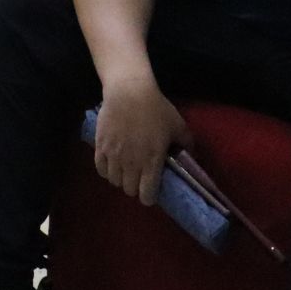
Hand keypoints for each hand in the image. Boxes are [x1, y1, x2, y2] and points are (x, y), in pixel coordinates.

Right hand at [93, 78, 191, 206]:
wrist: (129, 91)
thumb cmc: (156, 109)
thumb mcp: (179, 126)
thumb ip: (186, 145)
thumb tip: (190, 157)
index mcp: (152, 162)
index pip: (146, 195)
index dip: (149, 197)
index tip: (151, 191)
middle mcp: (131, 163)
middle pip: (129, 190)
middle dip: (135, 187)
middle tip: (139, 178)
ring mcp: (113, 156)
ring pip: (114, 181)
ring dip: (121, 179)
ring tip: (126, 170)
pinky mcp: (100, 147)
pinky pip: (100, 169)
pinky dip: (107, 171)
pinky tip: (113, 164)